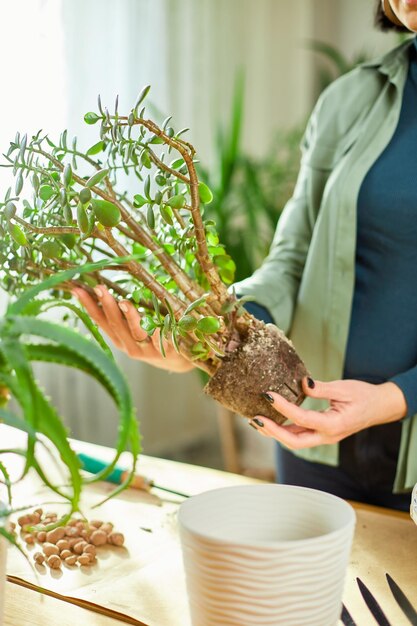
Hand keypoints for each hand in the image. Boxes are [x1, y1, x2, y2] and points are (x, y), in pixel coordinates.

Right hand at [72, 285, 193, 372]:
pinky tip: (156, 325)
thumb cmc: (150, 339)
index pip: (100, 321)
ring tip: (124, 303)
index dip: (89, 307)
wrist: (176, 361)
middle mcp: (130, 346)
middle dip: (107, 306)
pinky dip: (158, 332)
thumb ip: (121, 314)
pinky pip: (162, 340)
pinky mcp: (167, 350)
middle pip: (116, 325)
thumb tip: (103, 289)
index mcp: (119, 339)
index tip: (78, 290)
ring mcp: (148, 350)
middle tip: (99, 288)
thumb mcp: (132, 329)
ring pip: (137, 333)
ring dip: (130, 317)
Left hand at [249, 378, 406, 448]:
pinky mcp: (320, 434)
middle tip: (255, 419)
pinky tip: (271, 421)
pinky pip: (299, 436)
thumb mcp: (343, 388)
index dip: (283, 407)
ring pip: (295, 441)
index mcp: (334, 424)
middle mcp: (327, 436)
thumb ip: (321, 388)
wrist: (379, 407)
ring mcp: (323, 437)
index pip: (302, 418)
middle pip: (294, 442)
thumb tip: (301, 383)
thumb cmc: (363, 396)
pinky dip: (283, 430)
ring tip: (257, 421)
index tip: (268, 395)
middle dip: (272, 432)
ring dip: (275, 433)